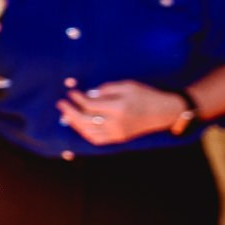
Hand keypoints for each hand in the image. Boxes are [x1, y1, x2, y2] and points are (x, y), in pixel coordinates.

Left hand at [57, 80, 183, 145]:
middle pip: (85, 120)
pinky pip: (97, 139)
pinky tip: (79, 125)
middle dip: (70, 112)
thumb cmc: (145, 95)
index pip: (90, 105)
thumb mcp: (126, 85)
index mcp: (119, 108)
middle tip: (61, 104)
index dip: (77, 98)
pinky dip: (85, 132)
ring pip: (88, 132)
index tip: (70, 92)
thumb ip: (106, 89)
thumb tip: (88, 94)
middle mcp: (116, 123)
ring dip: (75, 123)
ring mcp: (117, 133)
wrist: (163, 112)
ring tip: (66, 114)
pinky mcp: (119, 139)